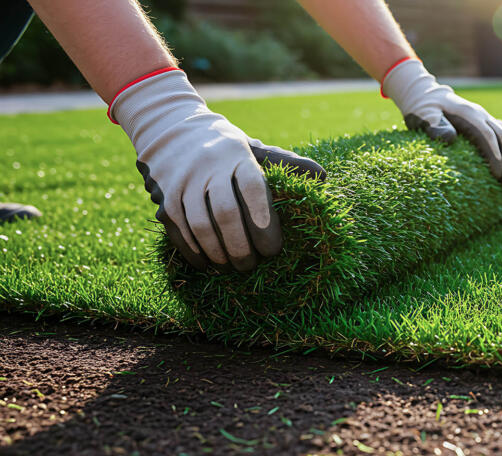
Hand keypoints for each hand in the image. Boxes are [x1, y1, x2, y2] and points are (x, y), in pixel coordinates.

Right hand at [110, 69, 325, 271]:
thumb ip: (285, 163)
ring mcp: (183, 181)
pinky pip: (178, 229)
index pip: (254, 189)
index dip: (264, 222)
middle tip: (251, 265)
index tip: (273, 249)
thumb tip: (322, 176)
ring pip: (200, 225)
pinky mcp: (164, 195)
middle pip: (227, 213)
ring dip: (218, 253)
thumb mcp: (254, 149)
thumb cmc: (225, 149)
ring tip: (231, 267)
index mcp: (238, 156)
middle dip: (241, 246)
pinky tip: (207, 264)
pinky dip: (193, 251)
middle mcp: (209, 167)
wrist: (170, 127)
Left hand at [381, 59, 501, 186]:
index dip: (494, 155)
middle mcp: (480, 114)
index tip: (496, 175)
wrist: (426, 95)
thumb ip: (435, 126)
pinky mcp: (486, 122)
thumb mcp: (423, 116)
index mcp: (467, 114)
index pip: (487, 135)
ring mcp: (485, 118)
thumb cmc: (423, 109)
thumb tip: (451, 139)